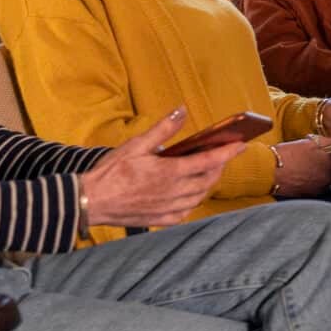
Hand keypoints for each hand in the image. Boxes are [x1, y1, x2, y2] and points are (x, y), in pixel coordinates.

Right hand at [77, 109, 240, 228]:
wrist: (90, 201)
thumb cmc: (111, 172)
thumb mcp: (136, 144)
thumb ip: (163, 129)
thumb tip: (181, 111)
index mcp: (169, 172)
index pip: (208, 161)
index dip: (227, 153)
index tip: (240, 145)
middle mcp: (173, 192)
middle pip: (207, 180)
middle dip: (218, 167)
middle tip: (221, 156)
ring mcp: (168, 208)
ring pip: (199, 197)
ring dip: (207, 184)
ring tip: (208, 172)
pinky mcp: (161, 220)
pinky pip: (186, 212)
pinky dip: (193, 201)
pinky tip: (189, 194)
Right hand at [271, 135, 330, 196]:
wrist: (270, 171)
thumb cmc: (287, 154)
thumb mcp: (308, 142)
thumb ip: (325, 142)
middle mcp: (329, 176)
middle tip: (319, 158)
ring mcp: (320, 187)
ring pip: (327, 179)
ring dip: (322, 174)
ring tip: (308, 167)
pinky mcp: (310, 194)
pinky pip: (317, 187)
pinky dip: (313, 182)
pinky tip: (303, 176)